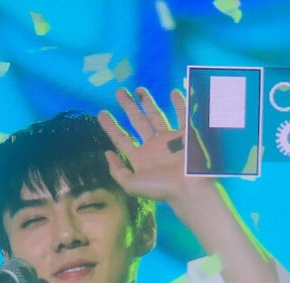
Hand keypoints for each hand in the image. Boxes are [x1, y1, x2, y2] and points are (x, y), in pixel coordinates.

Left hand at [98, 87, 196, 203]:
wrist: (188, 188)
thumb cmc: (160, 188)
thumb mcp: (131, 184)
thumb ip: (117, 170)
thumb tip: (107, 153)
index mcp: (139, 158)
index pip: (121, 138)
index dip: (110, 126)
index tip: (101, 113)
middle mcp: (152, 146)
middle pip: (137, 121)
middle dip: (128, 106)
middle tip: (119, 91)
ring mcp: (168, 139)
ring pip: (155, 115)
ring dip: (147, 101)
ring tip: (138, 88)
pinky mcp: (185, 135)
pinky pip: (182, 114)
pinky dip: (179, 103)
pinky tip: (172, 92)